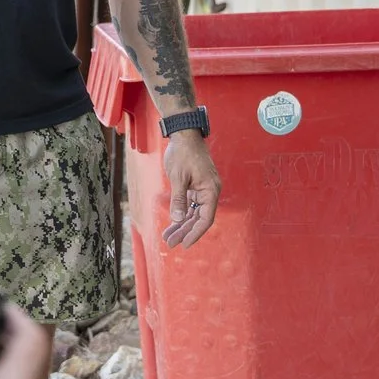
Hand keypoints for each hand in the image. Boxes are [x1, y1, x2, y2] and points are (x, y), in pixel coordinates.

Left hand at [161, 129, 221, 248]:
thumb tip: (177, 219)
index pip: (206, 218)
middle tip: (170, 243)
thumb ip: (178, 199)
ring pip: (194, 213)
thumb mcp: (178, 177)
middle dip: (184, 231)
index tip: (184, 244)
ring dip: (181, 225)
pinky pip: (190, 205)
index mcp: (210, 190)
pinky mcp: (195, 186)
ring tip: (168, 237)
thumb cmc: (183, 153)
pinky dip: (181, 214)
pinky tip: (172, 224)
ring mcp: (203, 189)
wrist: (183, 134)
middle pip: (199, 218)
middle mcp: (209, 191)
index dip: (195, 233)